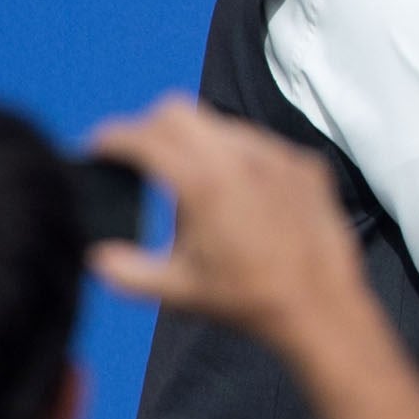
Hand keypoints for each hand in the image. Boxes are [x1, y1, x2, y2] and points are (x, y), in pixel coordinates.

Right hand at [87, 94, 365, 356]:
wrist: (319, 307)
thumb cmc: (249, 300)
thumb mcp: (178, 290)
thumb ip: (128, 272)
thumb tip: (99, 257)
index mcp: (202, 183)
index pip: (143, 137)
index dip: (111, 137)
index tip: (99, 146)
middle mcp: (240, 158)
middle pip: (177, 111)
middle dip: (150, 126)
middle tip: (141, 156)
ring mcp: (276, 156)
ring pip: (221, 124)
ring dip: (197, 141)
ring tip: (193, 182)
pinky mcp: (304, 164)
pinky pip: (260, 143)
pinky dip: (238, 156)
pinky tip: (239, 191)